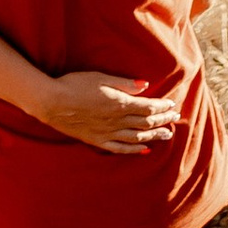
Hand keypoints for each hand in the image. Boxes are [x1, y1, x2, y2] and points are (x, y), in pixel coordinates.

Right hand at [34, 65, 179, 152]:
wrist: (52, 102)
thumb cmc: (75, 84)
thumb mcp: (101, 78)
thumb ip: (124, 84)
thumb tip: (145, 85)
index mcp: (120, 103)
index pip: (147, 107)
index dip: (161, 107)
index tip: (172, 105)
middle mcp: (117, 121)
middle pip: (146, 123)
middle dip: (162, 120)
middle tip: (175, 118)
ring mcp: (108, 133)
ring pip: (137, 137)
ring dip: (154, 136)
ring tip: (167, 135)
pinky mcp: (97, 140)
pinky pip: (120, 148)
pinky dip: (135, 150)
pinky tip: (144, 150)